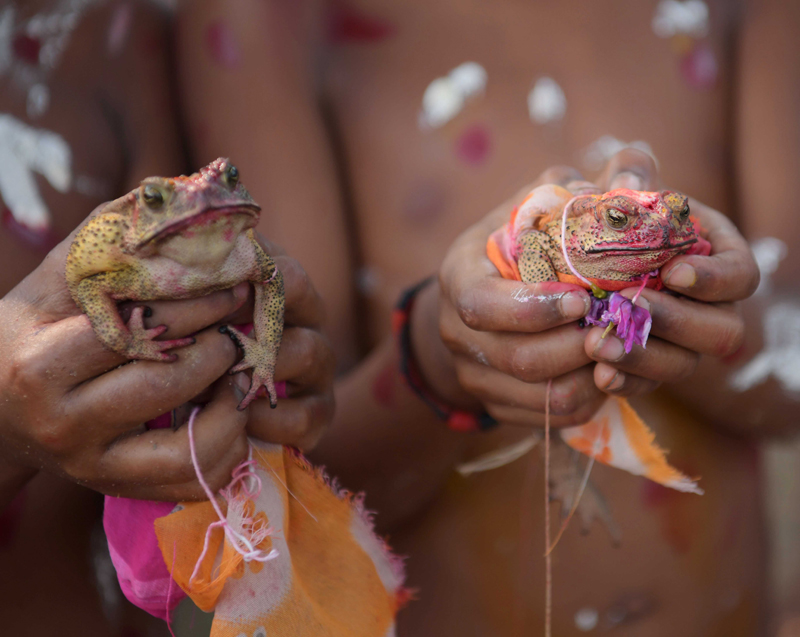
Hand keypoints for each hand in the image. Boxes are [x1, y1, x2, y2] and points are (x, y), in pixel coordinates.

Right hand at [0, 232, 333, 501]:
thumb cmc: (37, 328)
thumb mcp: (57, 279)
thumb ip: (110, 237)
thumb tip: (175, 193)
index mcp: (41, 361)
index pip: (134, 329)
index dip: (195, 304)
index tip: (234, 285)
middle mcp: (63, 421)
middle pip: (165, 382)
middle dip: (217, 346)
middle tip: (241, 323)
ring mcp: (91, 464)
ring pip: (190, 442)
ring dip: (230, 398)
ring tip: (236, 365)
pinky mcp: (117, 489)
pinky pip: (195, 478)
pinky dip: (228, 444)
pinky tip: (228, 408)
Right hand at [417, 166, 608, 428]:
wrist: (486, 294)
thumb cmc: (522, 240)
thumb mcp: (541, 202)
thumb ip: (586, 188)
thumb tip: (636, 183)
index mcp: (459, 277)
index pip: (482, 306)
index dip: (534, 308)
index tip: (585, 297)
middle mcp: (456, 331)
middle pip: (517, 359)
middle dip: (577, 346)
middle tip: (620, 326)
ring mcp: (474, 374)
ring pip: (541, 396)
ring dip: (591, 375)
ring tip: (623, 347)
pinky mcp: (497, 404)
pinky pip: (551, 417)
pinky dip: (590, 399)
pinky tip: (612, 371)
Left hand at [583, 149, 757, 394]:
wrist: (559, 258)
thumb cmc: (598, 214)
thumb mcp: (610, 185)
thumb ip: (627, 173)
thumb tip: (629, 180)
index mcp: (712, 257)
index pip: (741, 275)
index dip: (716, 278)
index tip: (674, 272)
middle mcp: (705, 305)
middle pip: (722, 329)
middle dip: (678, 321)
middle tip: (631, 304)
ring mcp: (677, 341)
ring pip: (684, 364)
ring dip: (645, 357)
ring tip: (598, 345)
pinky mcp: (646, 366)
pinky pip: (646, 385)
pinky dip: (625, 381)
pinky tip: (599, 376)